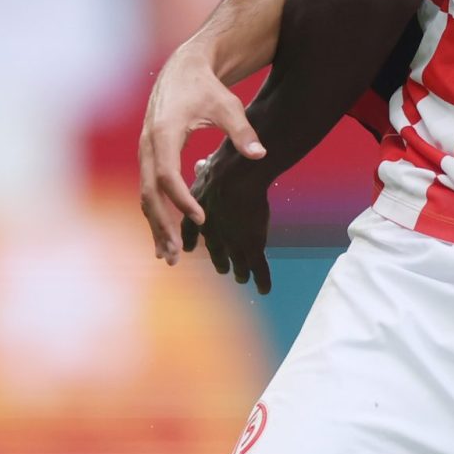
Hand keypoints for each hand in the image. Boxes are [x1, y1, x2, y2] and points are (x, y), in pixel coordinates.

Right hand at [139, 46, 266, 263]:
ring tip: (169, 256)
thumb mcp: (228, 105)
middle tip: (175, 255)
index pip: (166, 175)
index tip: (200, 219)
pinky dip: (155, 213)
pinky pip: (148, 189)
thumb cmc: (207, 87)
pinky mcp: (149, 155)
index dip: (181, 200)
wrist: (184, 69)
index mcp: (164, 133)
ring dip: (155, 225)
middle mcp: (148, 145)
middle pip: (148, 193)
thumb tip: (260, 154)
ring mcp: (145, 151)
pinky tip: (164, 235)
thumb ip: (242, 132)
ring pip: (144, 195)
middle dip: (161, 224)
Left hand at [182, 146, 274, 294]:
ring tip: (242, 278)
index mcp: (198, 212)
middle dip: (219, 260)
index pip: (190, 230)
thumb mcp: (209, 166)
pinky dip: (261, 280)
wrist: (234, 176)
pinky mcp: (251, 245)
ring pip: (237, 262)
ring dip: (240, 272)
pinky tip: (263, 290)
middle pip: (215, 250)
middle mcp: (212, 231)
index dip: (190, 240)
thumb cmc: (223, 165)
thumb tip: (202, 163)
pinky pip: (258, 267)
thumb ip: (205, 170)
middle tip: (222, 269)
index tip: (189, 248)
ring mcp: (232, 240)